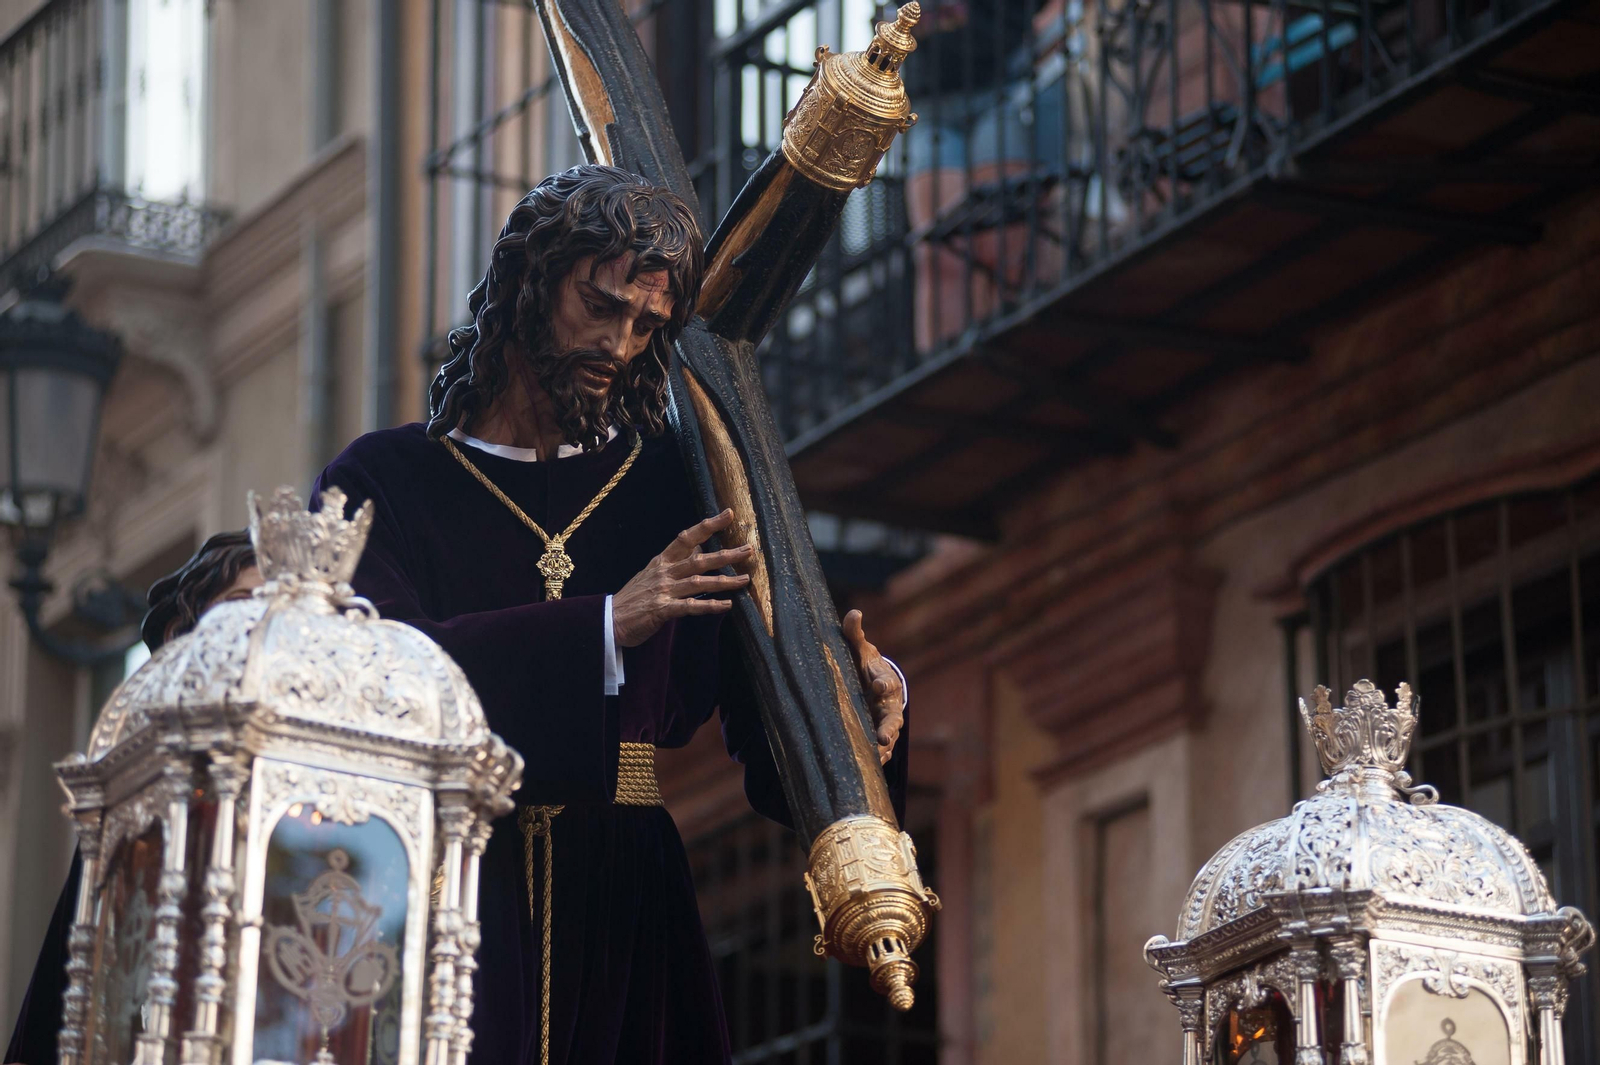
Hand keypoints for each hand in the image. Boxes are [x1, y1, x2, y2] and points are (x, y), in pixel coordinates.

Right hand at [613, 510, 752, 647]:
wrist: (610, 619)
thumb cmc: (634, 597)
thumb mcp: (653, 573)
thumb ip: (676, 561)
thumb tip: (699, 548)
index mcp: (662, 561)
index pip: (687, 537)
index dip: (708, 525)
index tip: (728, 514)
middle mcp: (664, 572)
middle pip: (699, 560)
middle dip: (726, 554)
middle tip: (749, 550)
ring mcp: (663, 590)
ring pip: (699, 582)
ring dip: (724, 581)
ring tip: (744, 579)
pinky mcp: (662, 610)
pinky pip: (690, 606)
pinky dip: (709, 606)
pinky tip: (726, 605)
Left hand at [843, 609, 903, 764]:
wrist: (872, 683)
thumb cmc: (864, 665)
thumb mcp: (860, 650)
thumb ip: (854, 635)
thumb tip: (854, 613)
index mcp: (885, 681)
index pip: (886, 682)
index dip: (883, 683)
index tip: (877, 685)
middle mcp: (889, 704)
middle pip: (893, 717)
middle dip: (888, 727)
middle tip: (883, 737)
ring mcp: (885, 722)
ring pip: (889, 738)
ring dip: (884, 749)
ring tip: (876, 759)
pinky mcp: (878, 735)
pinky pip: (882, 750)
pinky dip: (878, 759)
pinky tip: (869, 768)